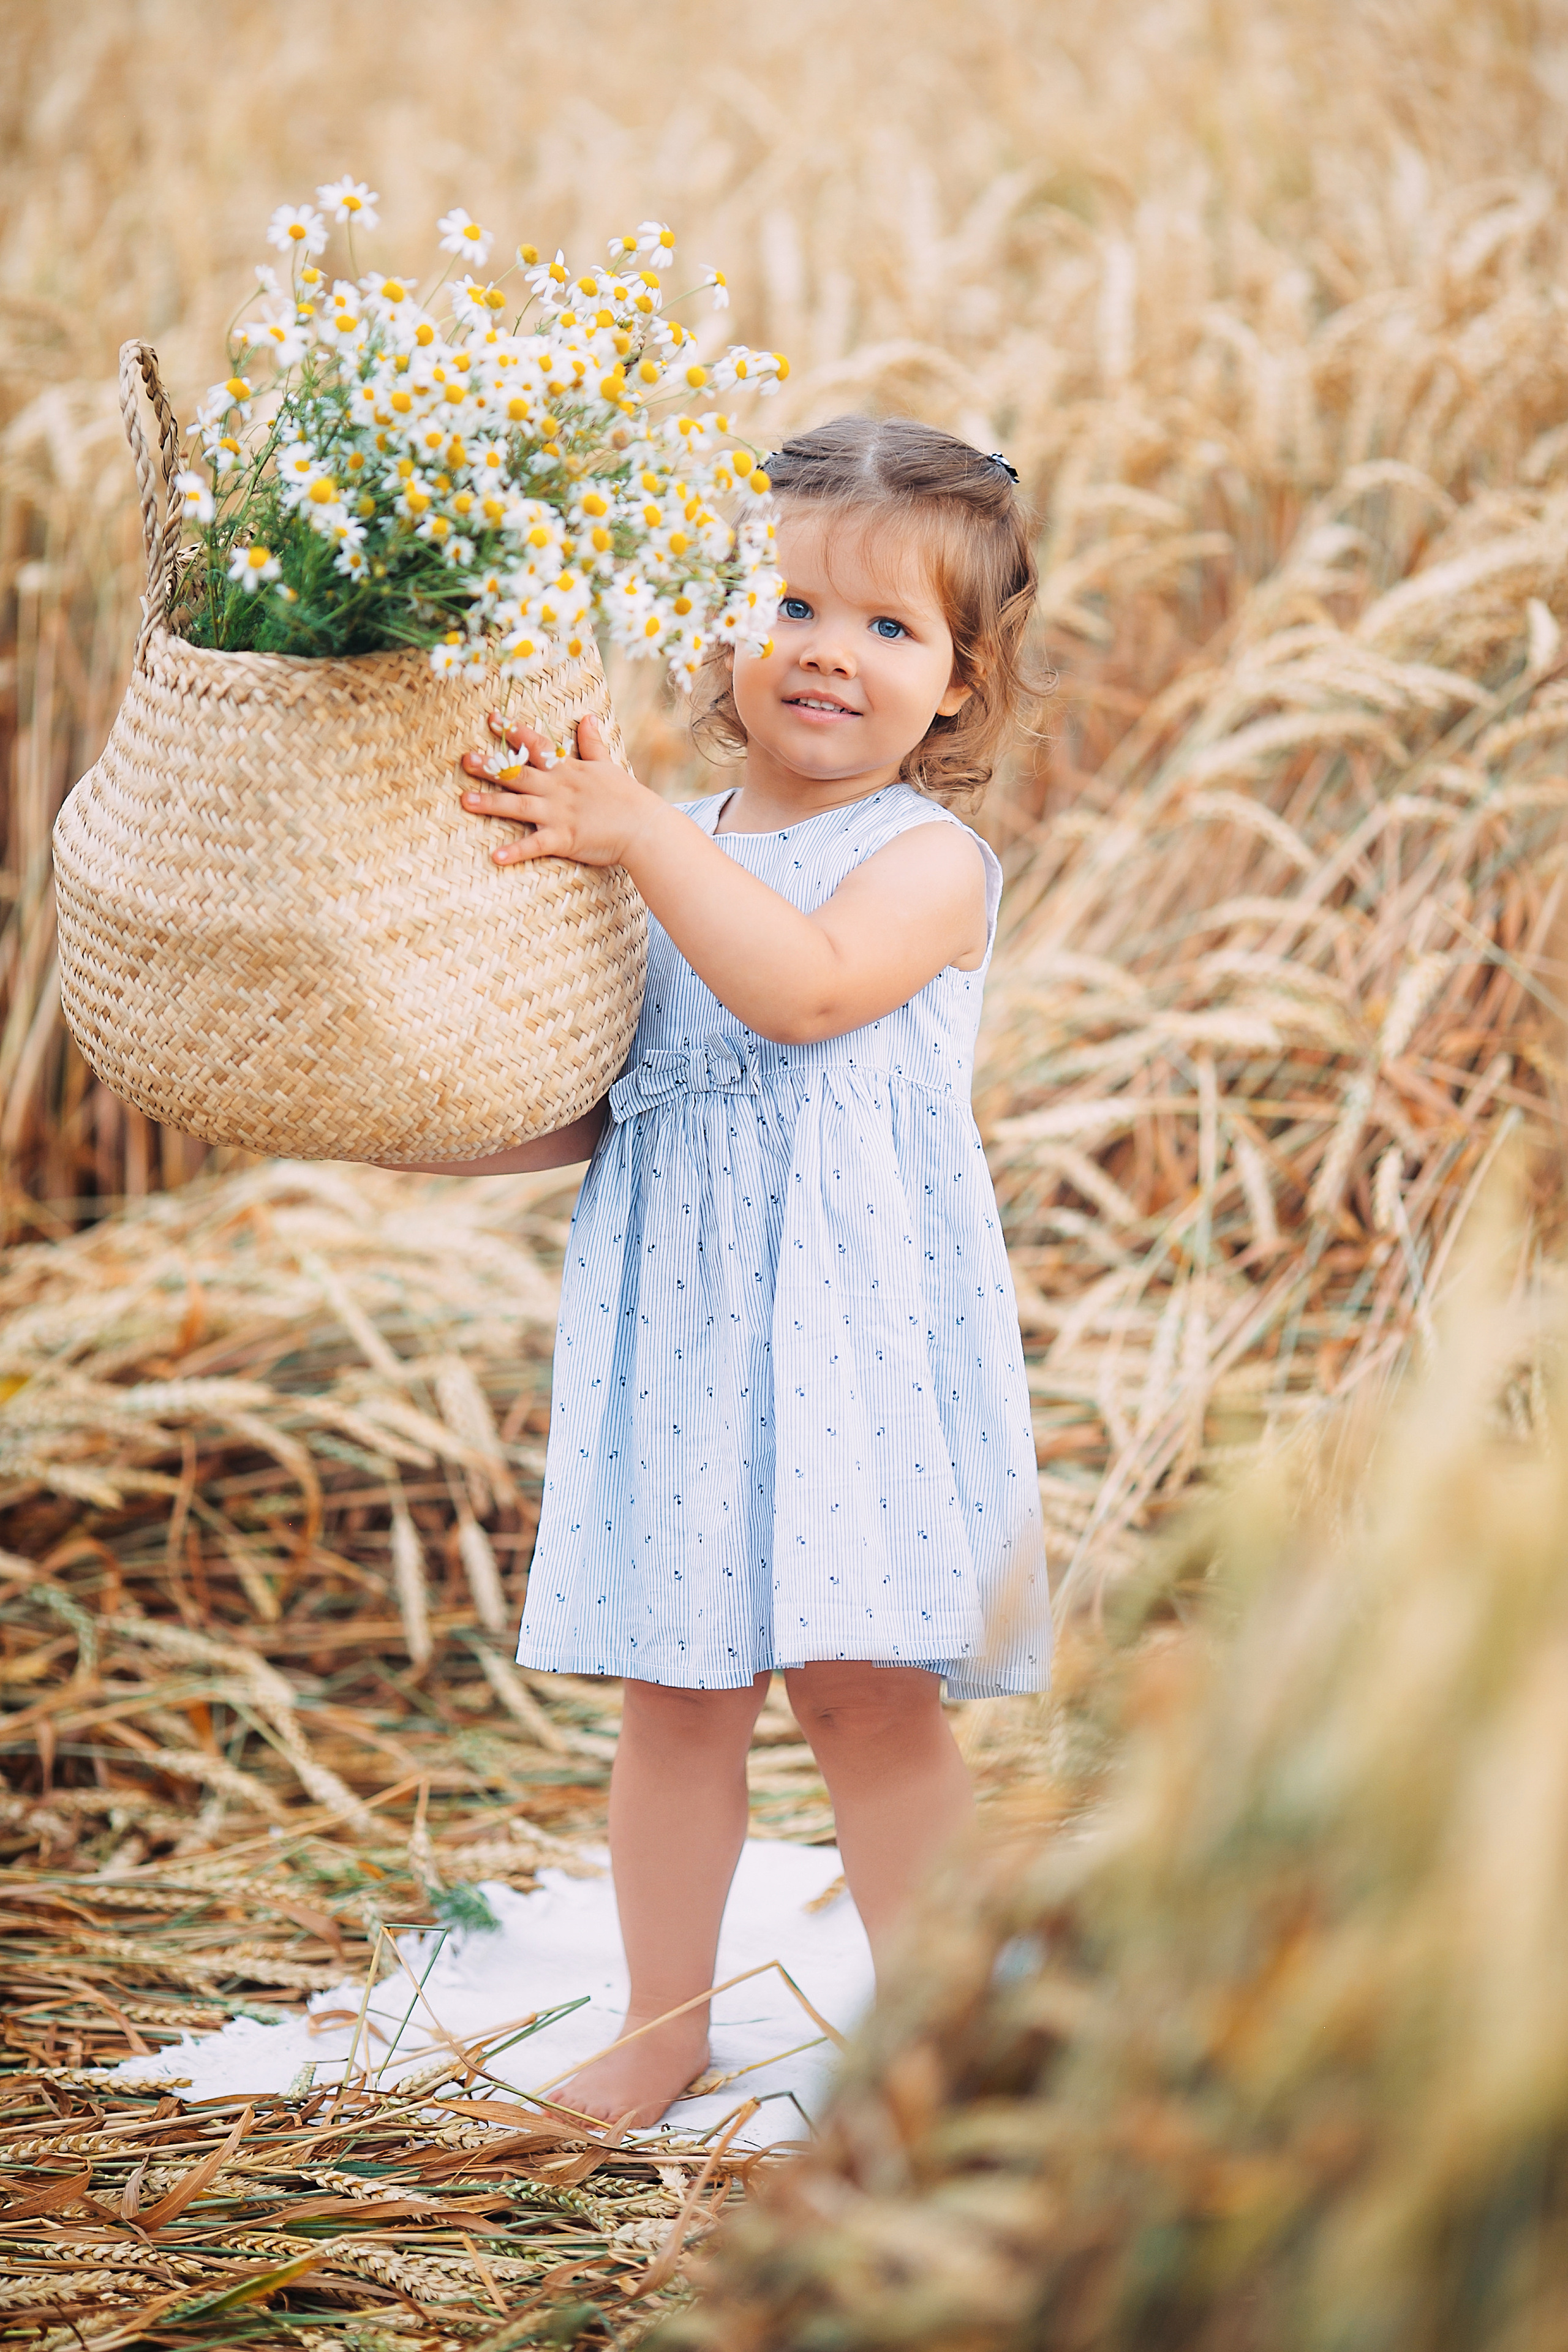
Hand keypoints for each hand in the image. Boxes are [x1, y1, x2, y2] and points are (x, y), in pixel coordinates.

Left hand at [460, 713, 655, 866]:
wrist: (645, 827)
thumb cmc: (628, 798)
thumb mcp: (608, 765)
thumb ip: (592, 743)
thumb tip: (588, 717)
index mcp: (567, 770)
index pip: (537, 746)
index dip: (514, 732)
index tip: (493, 718)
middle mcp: (558, 789)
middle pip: (519, 774)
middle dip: (491, 766)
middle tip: (465, 759)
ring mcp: (559, 813)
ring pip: (519, 806)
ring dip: (491, 804)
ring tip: (465, 801)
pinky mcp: (564, 838)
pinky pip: (535, 845)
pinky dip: (516, 852)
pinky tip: (496, 857)